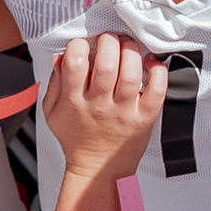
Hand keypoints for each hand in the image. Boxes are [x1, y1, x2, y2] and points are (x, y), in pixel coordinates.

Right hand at [43, 33, 166, 183]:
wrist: (97, 171)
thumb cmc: (76, 138)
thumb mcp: (53, 113)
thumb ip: (54, 83)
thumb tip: (60, 56)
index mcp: (74, 101)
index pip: (75, 63)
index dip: (79, 45)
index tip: (84, 44)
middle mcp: (100, 105)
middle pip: (107, 63)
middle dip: (108, 41)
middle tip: (109, 39)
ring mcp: (124, 111)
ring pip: (131, 73)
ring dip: (131, 50)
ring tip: (127, 45)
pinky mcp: (144, 117)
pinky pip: (157, 90)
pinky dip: (158, 71)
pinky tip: (150, 62)